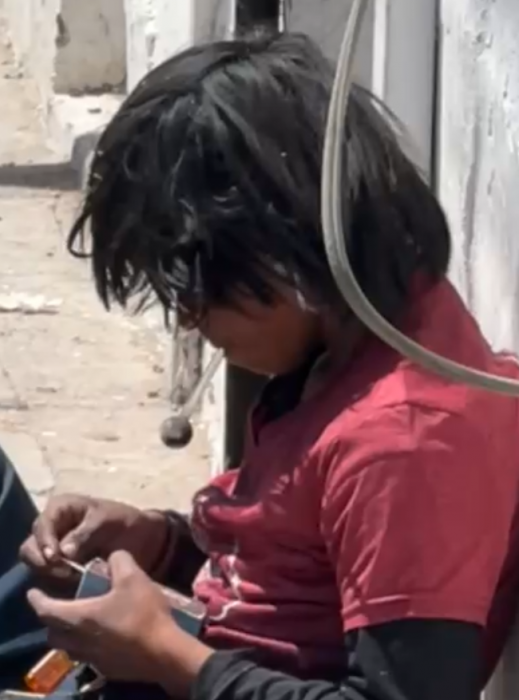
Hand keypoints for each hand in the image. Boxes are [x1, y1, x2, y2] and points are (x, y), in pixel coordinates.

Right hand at [20, 494, 169, 578]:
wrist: (140, 540)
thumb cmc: (123, 522)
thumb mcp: (108, 521)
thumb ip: (86, 533)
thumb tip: (64, 552)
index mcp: (60, 508)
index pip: (42, 524)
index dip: (45, 540)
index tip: (56, 557)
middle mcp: (50, 528)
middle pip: (31, 547)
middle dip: (44, 562)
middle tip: (65, 572)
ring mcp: (52, 549)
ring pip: (36, 565)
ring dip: (50, 575)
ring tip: (72, 579)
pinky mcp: (59, 569)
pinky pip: (48, 579)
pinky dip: (57, 584)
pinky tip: (73, 587)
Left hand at [27, 552, 212, 697]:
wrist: (164, 653)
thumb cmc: (143, 613)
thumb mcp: (133, 576)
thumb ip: (118, 560)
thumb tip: (112, 555)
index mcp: (79, 617)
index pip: (46, 610)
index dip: (37, 599)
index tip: (32, 592)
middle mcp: (79, 641)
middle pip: (52, 634)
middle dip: (51, 620)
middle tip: (58, 607)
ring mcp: (92, 658)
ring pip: (69, 649)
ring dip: (67, 636)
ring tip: (78, 623)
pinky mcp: (107, 669)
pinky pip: (87, 658)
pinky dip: (86, 647)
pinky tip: (102, 638)